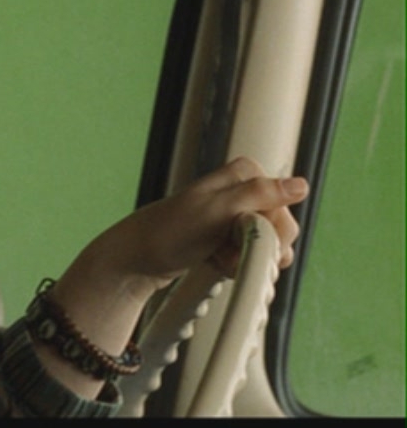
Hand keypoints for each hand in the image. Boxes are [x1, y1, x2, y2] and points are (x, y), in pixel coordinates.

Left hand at [87, 156, 309, 297]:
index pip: (283, 208)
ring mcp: (235, 215)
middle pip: (278, 229)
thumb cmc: (169, 232)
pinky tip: (214, 262)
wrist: (138, 258)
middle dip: (256, 247)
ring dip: (244, 259)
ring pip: (265, 246)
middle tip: (225, 249)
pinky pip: (248, 256)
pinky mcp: (227, 237)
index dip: (267, 229)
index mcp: (244, 174)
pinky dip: (234, 265)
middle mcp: (242, 191)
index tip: (241, 235)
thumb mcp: (217, 211)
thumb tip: (301, 185)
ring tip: (215, 256)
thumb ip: (259, 195)